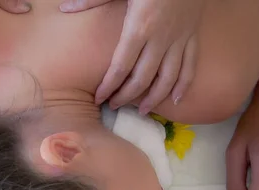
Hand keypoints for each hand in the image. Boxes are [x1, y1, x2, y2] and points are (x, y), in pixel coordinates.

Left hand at [60, 0, 203, 113]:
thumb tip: (65, 8)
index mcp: (140, 26)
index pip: (121, 66)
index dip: (109, 86)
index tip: (99, 99)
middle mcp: (161, 38)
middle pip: (143, 77)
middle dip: (127, 96)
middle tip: (115, 106)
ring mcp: (180, 38)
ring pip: (168, 77)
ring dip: (155, 97)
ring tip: (143, 111)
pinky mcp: (193, 35)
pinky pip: (190, 65)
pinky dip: (184, 84)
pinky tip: (175, 99)